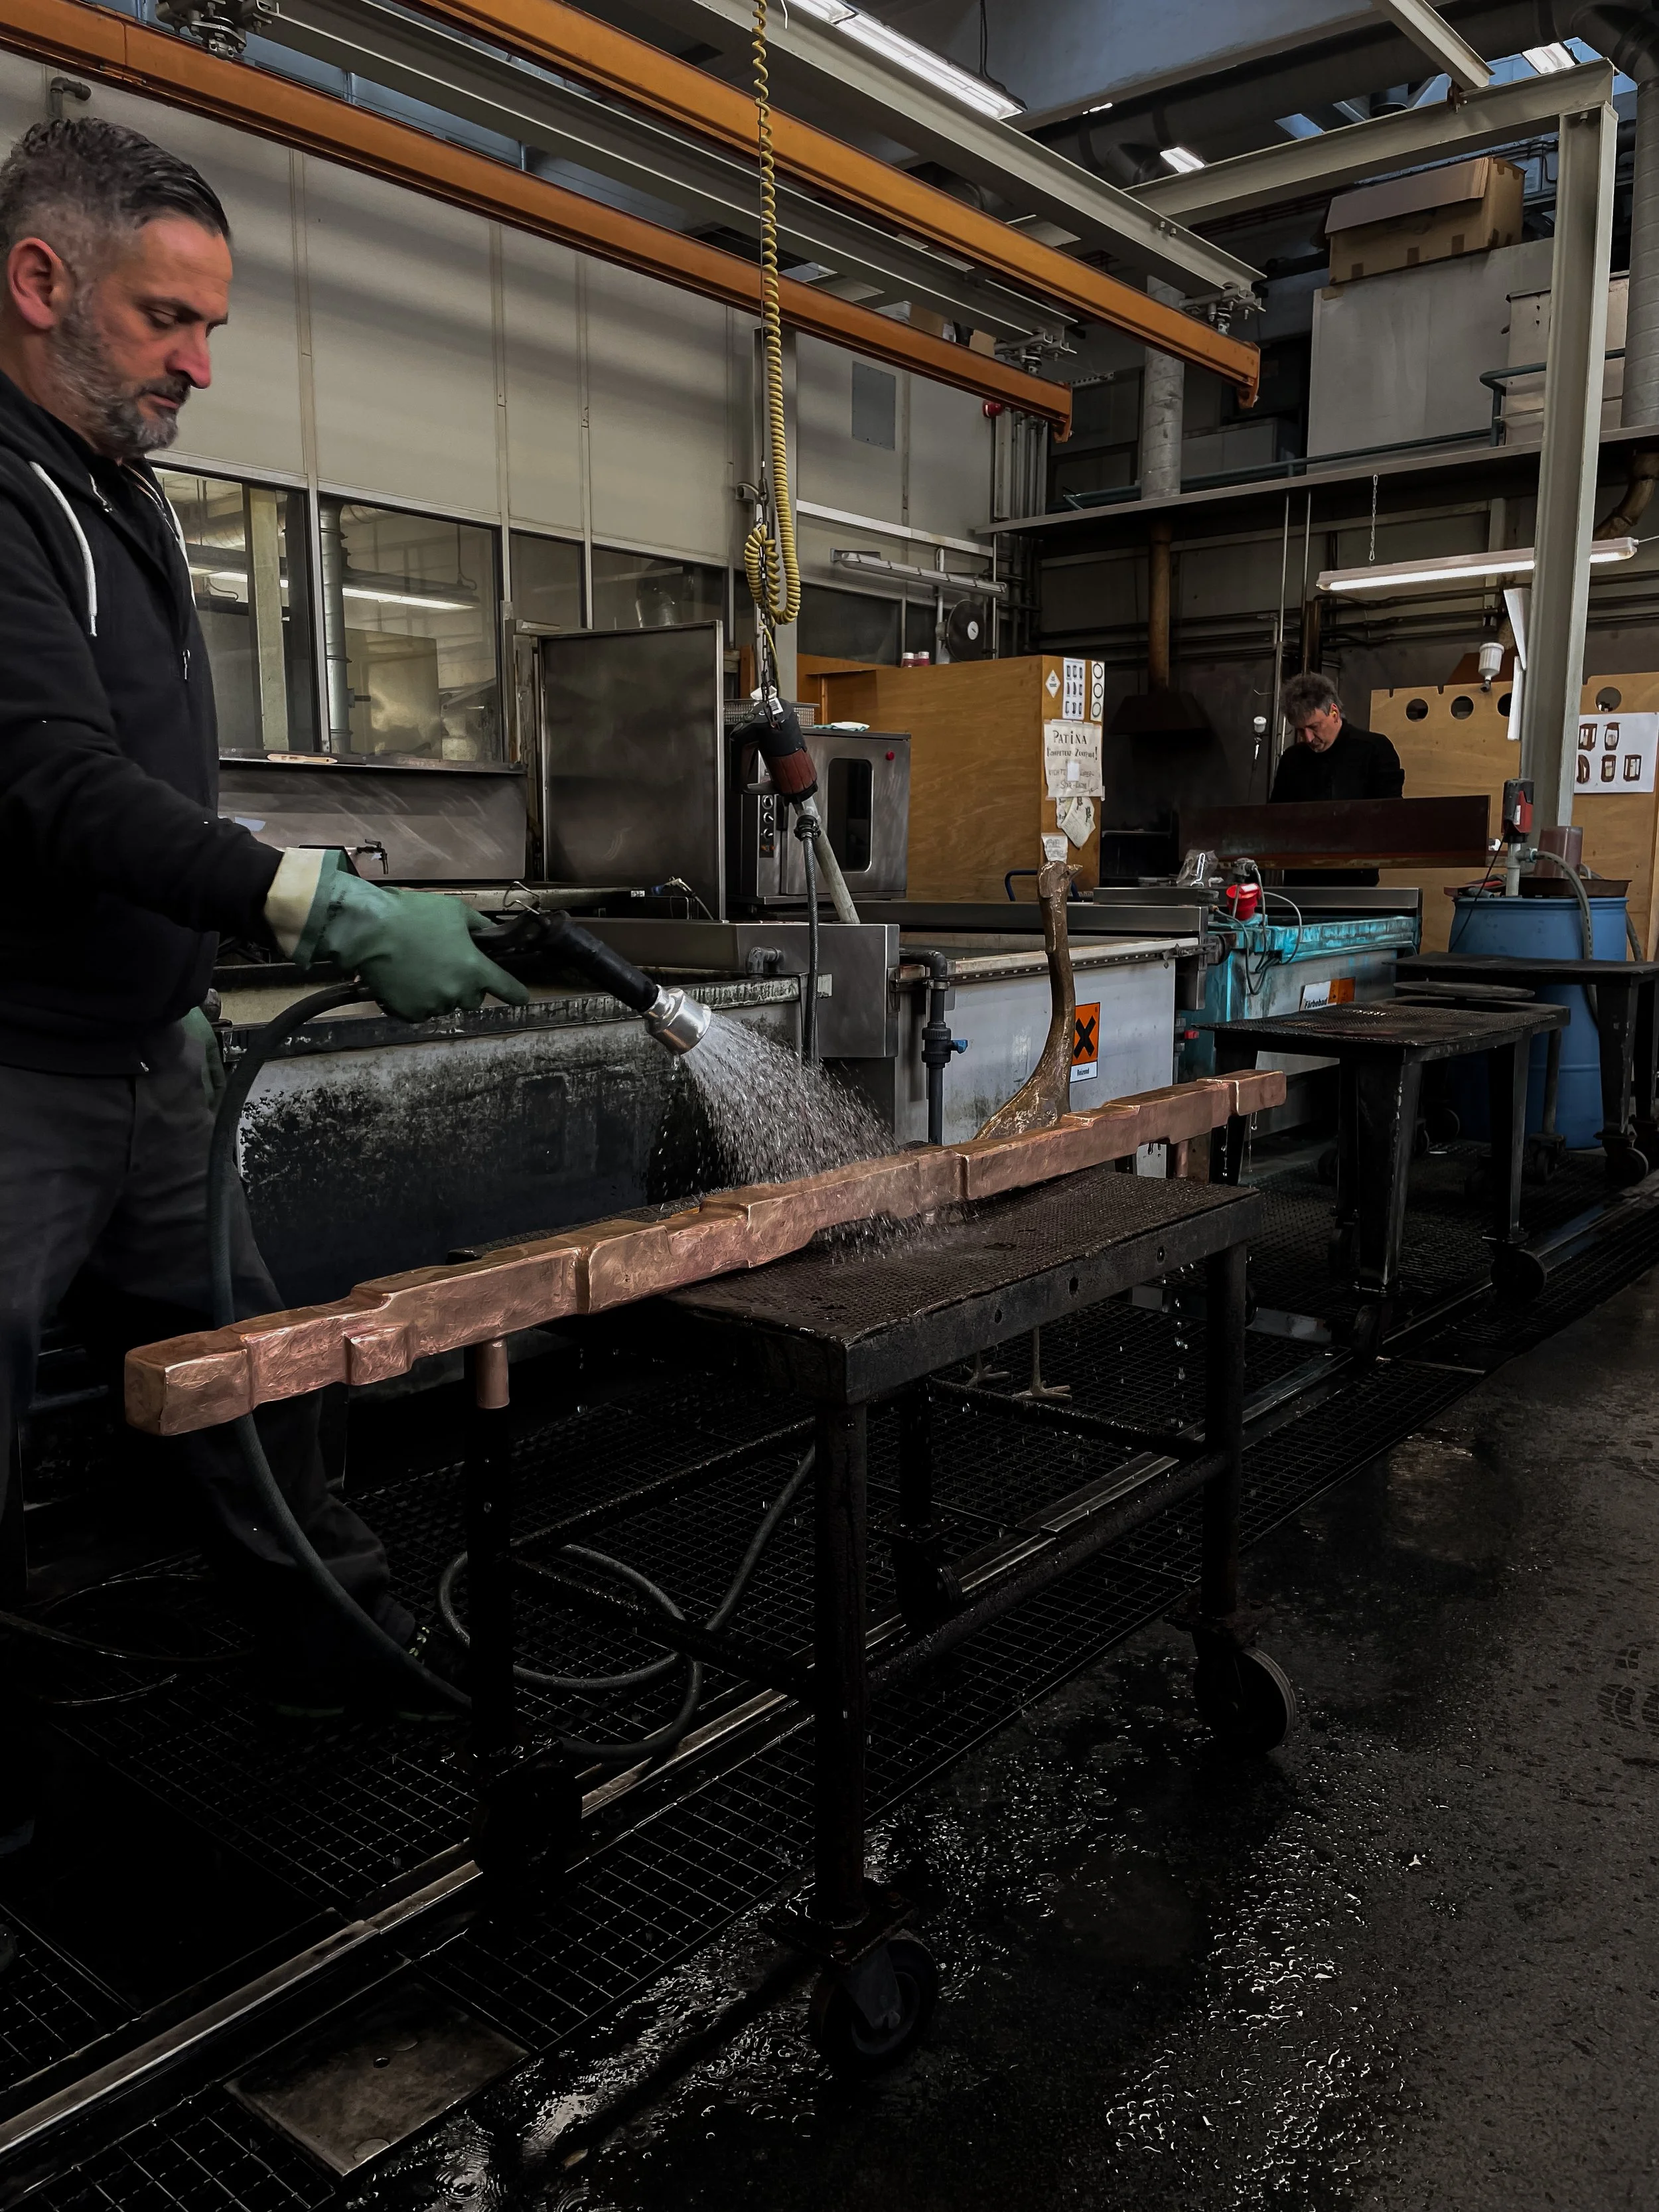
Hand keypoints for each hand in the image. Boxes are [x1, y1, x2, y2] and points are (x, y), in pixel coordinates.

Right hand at [266, 851, 529, 1022]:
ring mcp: (433, 1005)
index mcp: (474, 969)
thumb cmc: (414, 915)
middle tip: (447, 964)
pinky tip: (406, 979)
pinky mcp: (409, 1013)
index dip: (516, 992)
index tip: (520, 996)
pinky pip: (422, 1011)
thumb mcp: (455, 912)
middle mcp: (458, 992)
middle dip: (466, 985)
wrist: (370, 929)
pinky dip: (417, 1000)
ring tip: (420, 967)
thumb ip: (480, 927)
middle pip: (473, 998)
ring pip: (446, 1004)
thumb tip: (492, 935)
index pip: (509, 990)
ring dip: (440, 991)